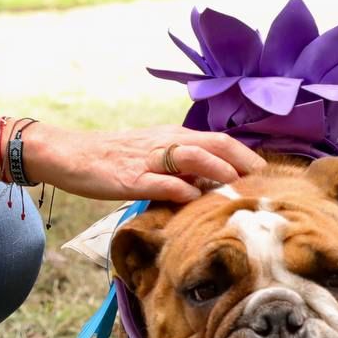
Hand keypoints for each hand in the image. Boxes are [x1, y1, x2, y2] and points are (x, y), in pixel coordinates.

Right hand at [22, 123, 266, 202]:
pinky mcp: (129, 178)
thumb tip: (212, 185)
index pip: (219, 139)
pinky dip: (183, 191)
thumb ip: (180, 167)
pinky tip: (196, 202)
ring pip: (193, 157)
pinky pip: (162, 183)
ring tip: (240, 191)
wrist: (69, 154)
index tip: (268, 176)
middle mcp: (165, 142)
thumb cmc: (112, 159)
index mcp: (172, 136)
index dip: (247, 156)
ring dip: (220, 172)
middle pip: (214, 144)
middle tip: (265, 184)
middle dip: (243, 162)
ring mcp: (148, 160)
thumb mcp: (151, 156)